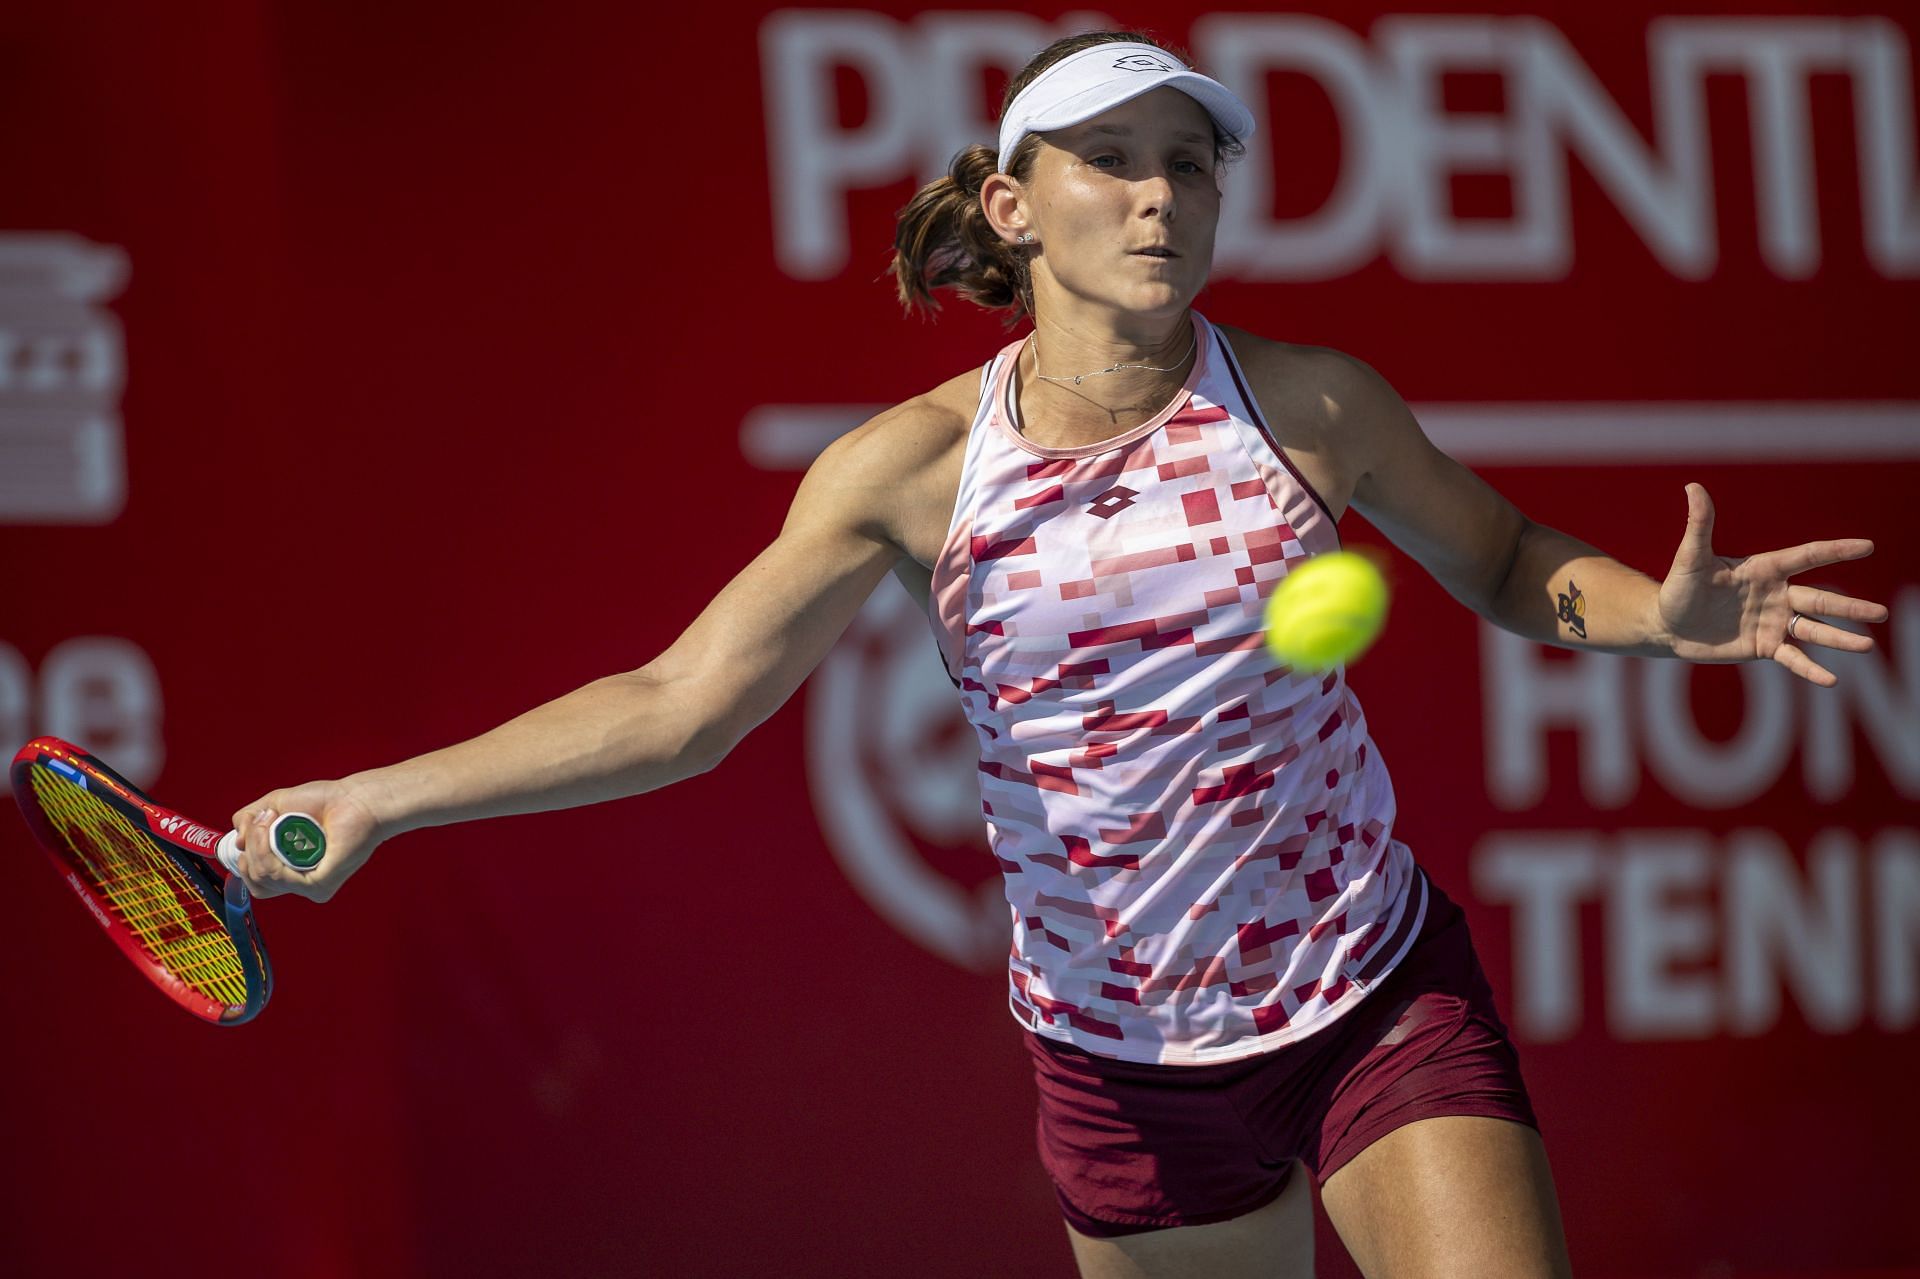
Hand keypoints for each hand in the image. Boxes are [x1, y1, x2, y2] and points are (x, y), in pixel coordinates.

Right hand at [228, 779, 385, 901]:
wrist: (353, 798)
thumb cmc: (324, 801)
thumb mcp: (274, 805)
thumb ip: (249, 820)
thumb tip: (237, 842)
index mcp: (291, 869)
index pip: (257, 881)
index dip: (245, 859)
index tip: (251, 830)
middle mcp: (301, 881)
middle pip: (257, 883)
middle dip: (249, 850)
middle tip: (262, 821)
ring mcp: (310, 886)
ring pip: (264, 879)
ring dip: (256, 846)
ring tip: (269, 819)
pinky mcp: (320, 884)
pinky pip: (280, 878)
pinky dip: (267, 851)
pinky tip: (273, 827)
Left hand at [1656, 482, 1888, 685]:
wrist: (1666, 626)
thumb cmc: (1678, 588)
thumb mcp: (1690, 559)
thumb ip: (1699, 526)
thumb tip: (1693, 486)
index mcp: (1764, 569)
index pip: (1806, 556)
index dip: (1836, 551)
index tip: (1867, 546)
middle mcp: (1776, 595)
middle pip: (1819, 599)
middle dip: (1849, 607)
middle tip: (1882, 613)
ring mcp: (1772, 623)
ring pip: (1813, 630)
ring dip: (1839, 638)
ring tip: (1867, 645)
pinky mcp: (1763, 648)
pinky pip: (1792, 658)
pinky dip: (1810, 670)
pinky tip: (1831, 680)